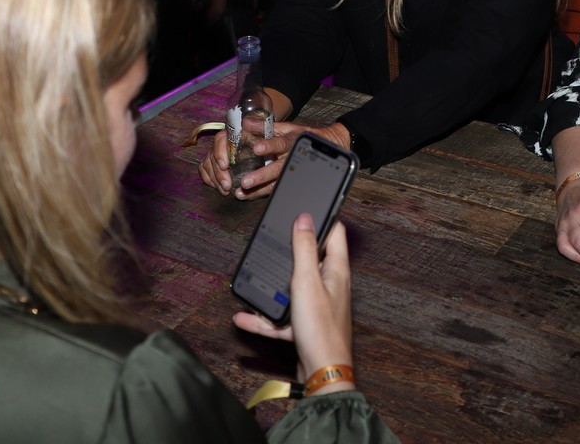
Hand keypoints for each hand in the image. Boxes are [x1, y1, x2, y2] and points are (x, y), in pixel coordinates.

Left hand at [200, 121, 350, 199]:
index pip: (281, 144)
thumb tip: (245, 123)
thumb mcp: (287, 128)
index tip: (257, 148)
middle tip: (246, 181)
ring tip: (242, 192)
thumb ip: (265, 127)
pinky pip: (277, 189)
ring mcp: (294, 172)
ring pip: (277, 182)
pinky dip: (262, 193)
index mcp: (292, 142)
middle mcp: (293, 158)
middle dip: (261, 176)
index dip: (269, 146)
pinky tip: (249, 196)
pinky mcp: (292, 181)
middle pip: (278, 169)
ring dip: (258, 189)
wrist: (328, 148)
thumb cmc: (303, 136)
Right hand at [233, 214, 355, 393]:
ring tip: (254, 279)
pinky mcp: (304, 325)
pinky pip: (281, 316)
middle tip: (274, 239)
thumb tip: (305, 218)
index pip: (335, 233)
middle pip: (310, 259)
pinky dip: (264, 317)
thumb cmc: (321, 328)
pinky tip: (244, 316)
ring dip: (273, 286)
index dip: (323, 217)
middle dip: (291, 251)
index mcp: (335, 269)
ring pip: (291, 288)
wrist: (321, 372)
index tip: (307, 206)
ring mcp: (316, 305)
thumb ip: (304, 248)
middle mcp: (329, 285)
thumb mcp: (307, 281)